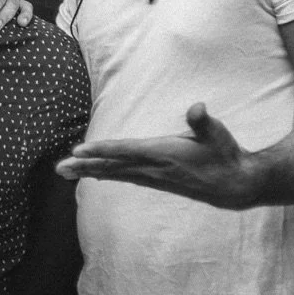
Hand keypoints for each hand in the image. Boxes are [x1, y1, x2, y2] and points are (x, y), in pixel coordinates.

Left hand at [55, 103, 261, 208]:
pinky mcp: (155, 180)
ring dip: (88, 171)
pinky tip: (93, 174)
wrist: (235, 185)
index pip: (124, 150)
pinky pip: (123, 177)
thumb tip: (197, 108)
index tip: (78, 151)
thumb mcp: (217, 134)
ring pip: (114, 173)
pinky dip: (105, 174)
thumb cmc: (225, 153)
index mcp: (162, 153)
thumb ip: (203, 121)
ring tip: (65, 172)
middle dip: (84, 166)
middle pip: (111, 166)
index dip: (100, 150)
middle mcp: (153, 167)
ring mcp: (153, 176)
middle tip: (59, 168)